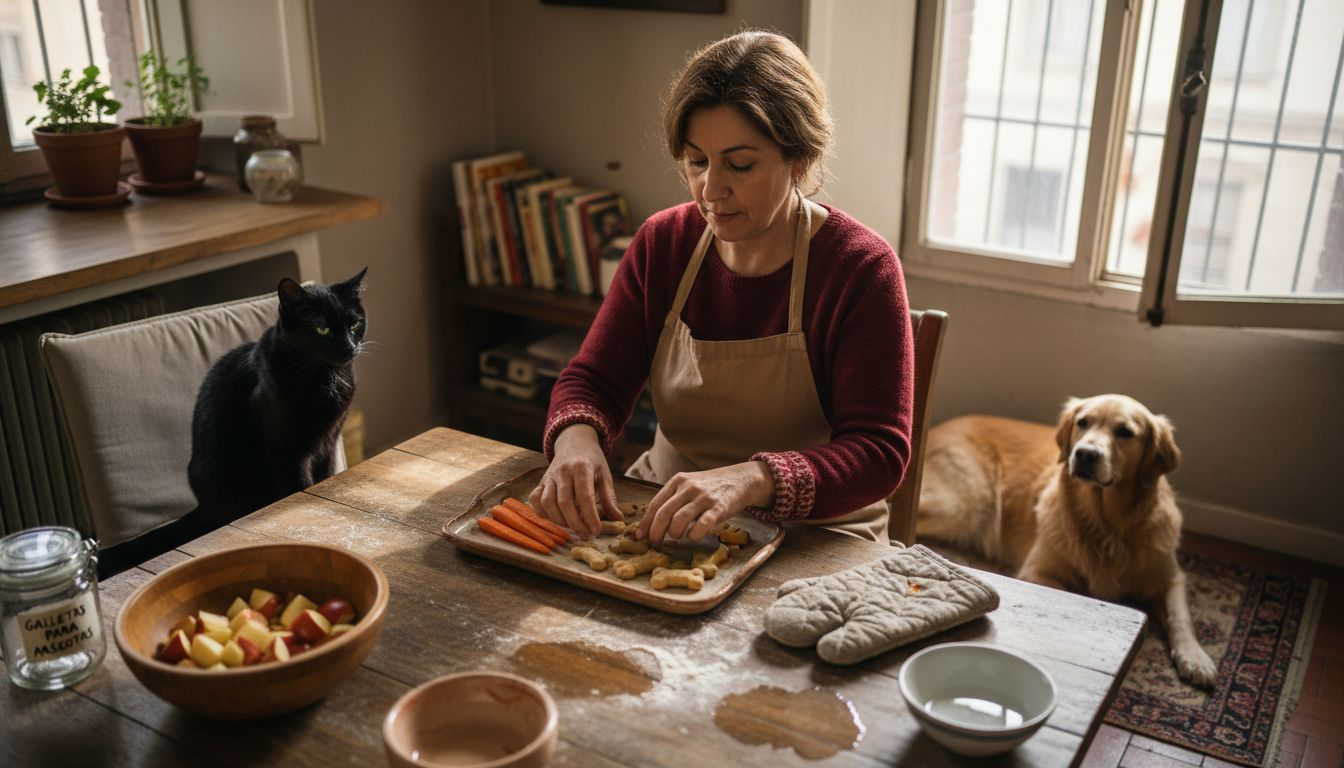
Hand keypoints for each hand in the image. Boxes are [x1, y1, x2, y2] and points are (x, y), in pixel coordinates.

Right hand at [529, 424, 620, 537]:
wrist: (574, 441)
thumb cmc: (592, 460)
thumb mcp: (605, 475)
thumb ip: (610, 498)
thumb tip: (618, 520)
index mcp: (582, 467)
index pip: (584, 496)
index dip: (590, 516)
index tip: (596, 530)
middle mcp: (563, 471)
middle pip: (564, 502)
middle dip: (575, 523)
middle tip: (586, 535)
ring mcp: (549, 476)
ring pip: (548, 503)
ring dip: (560, 521)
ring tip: (574, 528)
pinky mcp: (541, 481)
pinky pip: (536, 499)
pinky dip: (542, 513)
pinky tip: (556, 519)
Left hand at [635, 461, 772, 545]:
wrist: (741, 479)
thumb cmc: (711, 487)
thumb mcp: (689, 486)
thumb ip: (673, 500)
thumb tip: (652, 524)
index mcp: (677, 481)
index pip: (655, 504)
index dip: (646, 523)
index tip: (640, 536)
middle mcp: (688, 487)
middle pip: (663, 513)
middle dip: (656, 532)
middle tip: (655, 544)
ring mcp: (703, 497)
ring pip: (679, 519)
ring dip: (674, 533)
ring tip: (676, 538)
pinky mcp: (719, 507)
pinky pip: (702, 524)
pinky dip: (694, 534)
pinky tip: (693, 536)